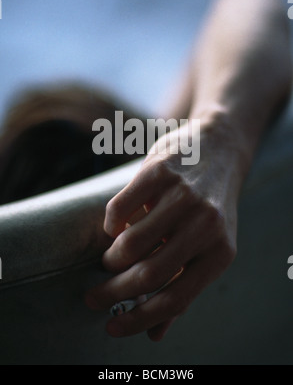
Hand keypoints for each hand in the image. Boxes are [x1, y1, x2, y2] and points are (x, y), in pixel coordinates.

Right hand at [86, 115, 242, 340]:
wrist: (220, 149)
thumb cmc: (210, 208)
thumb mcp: (209, 247)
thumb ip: (184, 286)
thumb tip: (155, 334)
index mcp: (221, 252)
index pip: (175, 298)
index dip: (139, 320)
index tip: (112, 328)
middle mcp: (205, 225)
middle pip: (149, 273)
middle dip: (113, 292)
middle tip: (94, 296)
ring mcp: (183, 196)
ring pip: (131, 242)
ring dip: (112, 258)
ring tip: (110, 259)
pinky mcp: (161, 171)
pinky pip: (120, 208)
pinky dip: (110, 224)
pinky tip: (115, 227)